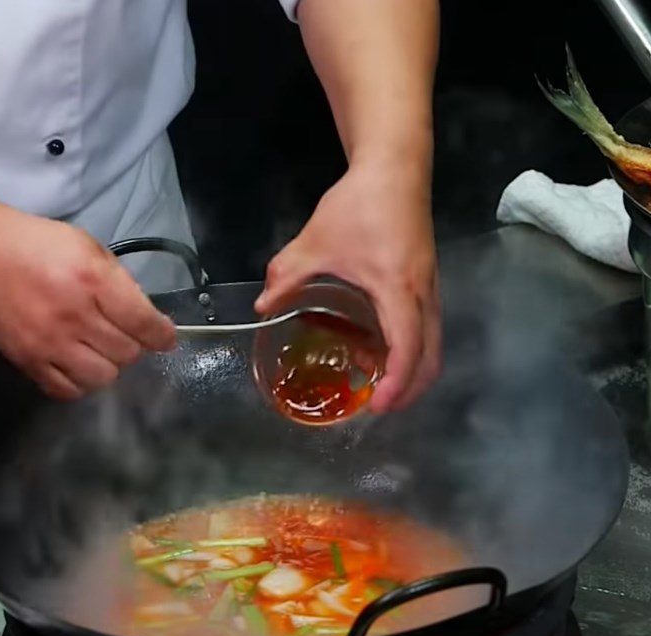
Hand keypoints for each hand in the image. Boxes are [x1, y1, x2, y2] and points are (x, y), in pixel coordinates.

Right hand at [0, 206, 175, 399]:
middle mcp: (72, 315)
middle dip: (133, 345)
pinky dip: (80, 382)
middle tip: (122, 333)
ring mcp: (48, 343)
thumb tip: (148, 319)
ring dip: (108, 365)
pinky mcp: (27, 361)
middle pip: (127, 354)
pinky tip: (78, 363)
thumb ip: (121, 283)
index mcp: (92, 280)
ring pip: (102, 377)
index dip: (162, 335)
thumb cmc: (38, 247)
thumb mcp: (89, 248)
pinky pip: (68, 390)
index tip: (165, 337)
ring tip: (99, 349)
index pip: (143, 323)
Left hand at [255, 163, 440, 412]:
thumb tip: (262, 308)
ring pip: (434, 344)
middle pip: (432, 356)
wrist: (396, 166)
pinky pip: (428, 328)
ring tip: (380, 385)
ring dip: (413, 371)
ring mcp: (431, 288)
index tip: (376, 406)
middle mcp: (423, 294)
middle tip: (379, 407)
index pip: (407, 347)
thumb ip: (288, 276)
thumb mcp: (315, 241)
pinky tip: (381, 349)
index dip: (395, 383)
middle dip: (410, 389)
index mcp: (398, 288)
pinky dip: (412, 349)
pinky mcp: (428, 282)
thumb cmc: (359, 204)